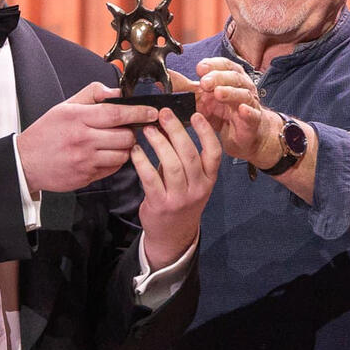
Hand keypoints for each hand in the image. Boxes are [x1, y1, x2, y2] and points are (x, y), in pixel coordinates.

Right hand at [17, 82, 157, 192]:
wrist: (25, 162)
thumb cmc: (46, 133)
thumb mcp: (65, 106)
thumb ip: (92, 94)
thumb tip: (116, 92)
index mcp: (78, 118)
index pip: (117, 113)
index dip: (139, 112)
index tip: (152, 112)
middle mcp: (83, 139)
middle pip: (125, 136)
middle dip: (133, 132)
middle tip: (129, 129)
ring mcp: (85, 160)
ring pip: (123, 154)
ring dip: (126, 148)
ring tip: (116, 142)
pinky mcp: (87, 176)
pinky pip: (113, 169)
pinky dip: (115, 161)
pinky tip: (106, 155)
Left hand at [129, 110, 220, 268]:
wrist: (173, 234)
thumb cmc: (180, 200)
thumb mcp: (191, 180)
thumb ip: (183, 156)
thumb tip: (169, 125)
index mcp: (209, 179)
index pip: (214, 152)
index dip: (206, 132)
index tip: (195, 114)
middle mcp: (198, 188)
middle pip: (189, 155)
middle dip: (176, 131)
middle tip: (163, 114)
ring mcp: (180, 198)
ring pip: (172, 165)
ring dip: (159, 143)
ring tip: (148, 129)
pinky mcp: (161, 205)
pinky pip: (151, 179)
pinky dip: (142, 162)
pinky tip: (135, 150)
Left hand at [180, 58, 277, 166]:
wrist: (241, 135)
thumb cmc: (223, 113)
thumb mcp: (200, 100)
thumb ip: (183, 89)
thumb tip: (160, 81)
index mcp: (229, 77)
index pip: (223, 65)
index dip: (212, 64)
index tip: (199, 68)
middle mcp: (241, 86)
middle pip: (233, 76)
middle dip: (218, 77)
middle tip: (204, 82)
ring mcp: (249, 103)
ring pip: (243, 93)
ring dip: (231, 92)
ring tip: (218, 93)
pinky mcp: (253, 121)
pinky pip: (253, 114)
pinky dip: (248, 111)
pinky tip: (242, 110)